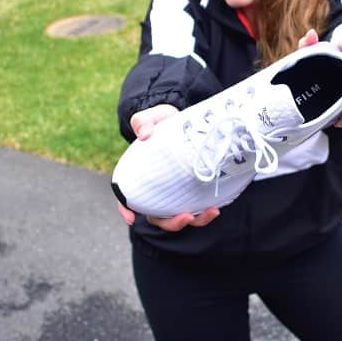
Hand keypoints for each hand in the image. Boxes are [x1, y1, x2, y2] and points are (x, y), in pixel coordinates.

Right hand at [119, 103, 220, 228]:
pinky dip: (205, 212)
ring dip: (195, 220)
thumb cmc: (163, 121)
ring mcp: (175, 193)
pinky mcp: (192, 191)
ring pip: (180, 216)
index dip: (125, 209)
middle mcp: (156, 190)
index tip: (131, 218)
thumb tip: (145, 135)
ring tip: (211, 212)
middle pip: (157, 217)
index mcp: (140, 176)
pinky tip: (216, 207)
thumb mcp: (152, 117)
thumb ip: (143, 122)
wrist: (185, 122)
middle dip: (172, 222)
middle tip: (186, 216)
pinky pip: (197, 208)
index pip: (127, 197)